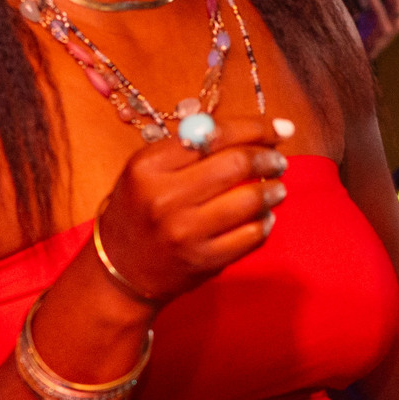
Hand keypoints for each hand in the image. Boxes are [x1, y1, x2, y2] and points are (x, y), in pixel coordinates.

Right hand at [89, 116, 293, 302]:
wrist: (120, 270)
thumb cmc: (139, 211)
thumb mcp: (146, 170)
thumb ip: (190, 147)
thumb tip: (249, 130)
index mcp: (148, 167)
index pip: (214, 135)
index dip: (255, 128)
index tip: (279, 129)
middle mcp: (165, 198)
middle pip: (236, 164)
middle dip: (268, 158)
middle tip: (278, 160)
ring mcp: (186, 233)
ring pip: (251, 200)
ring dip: (273, 190)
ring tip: (276, 188)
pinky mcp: (204, 261)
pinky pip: (252, 235)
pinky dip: (265, 222)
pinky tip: (263, 216)